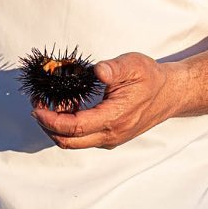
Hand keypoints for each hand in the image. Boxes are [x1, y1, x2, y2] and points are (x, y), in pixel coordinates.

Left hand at [32, 53, 182, 149]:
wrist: (170, 94)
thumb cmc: (151, 78)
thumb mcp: (133, 65)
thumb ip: (114, 68)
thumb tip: (97, 71)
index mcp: (115, 118)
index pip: (75, 127)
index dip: (51, 119)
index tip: (37, 106)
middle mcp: (111, 134)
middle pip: (69, 141)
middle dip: (47, 126)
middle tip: (37, 105)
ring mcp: (111, 138)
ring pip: (75, 143)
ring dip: (57, 128)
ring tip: (48, 105)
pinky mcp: (110, 137)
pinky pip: (83, 139)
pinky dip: (69, 128)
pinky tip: (66, 108)